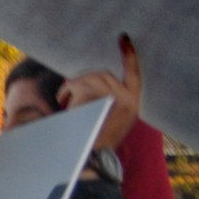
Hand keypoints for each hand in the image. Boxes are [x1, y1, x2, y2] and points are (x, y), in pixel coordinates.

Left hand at [57, 34, 140, 150]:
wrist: (89, 160)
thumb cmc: (96, 142)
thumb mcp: (113, 121)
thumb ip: (111, 100)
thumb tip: (95, 80)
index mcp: (132, 103)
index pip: (135, 73)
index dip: (130, 55)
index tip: (124, 38)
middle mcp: (125, 97)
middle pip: (102, 74)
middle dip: (84, 82)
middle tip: (68, 97)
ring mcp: (110, 96)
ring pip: (86, 79)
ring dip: (72, 89)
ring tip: (65, 105)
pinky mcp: (92, 97)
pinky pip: (75, 85)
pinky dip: (65, 93)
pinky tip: (63, 105)